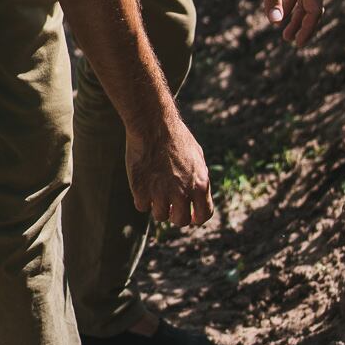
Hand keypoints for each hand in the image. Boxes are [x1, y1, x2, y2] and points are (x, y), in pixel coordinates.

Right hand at [126, 111, 212, 228]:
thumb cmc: (176, 137)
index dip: (196, 217)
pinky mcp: (141, 190)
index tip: (190, 215)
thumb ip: (198, 180)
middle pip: (181, 221)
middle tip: (169, 203)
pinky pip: (142, 206)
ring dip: (157, 205)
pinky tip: (143, 181)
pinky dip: (141, 197)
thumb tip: (197, 197)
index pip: (204, 215)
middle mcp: (182, 192)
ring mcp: (161, 193)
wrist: (153, 124)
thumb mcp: (196, 157)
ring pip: (160, 216)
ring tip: (155, 186)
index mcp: (200, 184)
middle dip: (175, 214)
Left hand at [252, 0, 320, 45]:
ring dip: (296, 17)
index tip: (297, 43)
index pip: (314, 10)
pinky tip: (280, 13)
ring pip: (304, 1)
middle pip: (312, 8)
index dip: (307, 28)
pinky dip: (290, 4)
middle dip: (304, 26)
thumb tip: (275, 21)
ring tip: (284, 33)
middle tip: (292, 42)